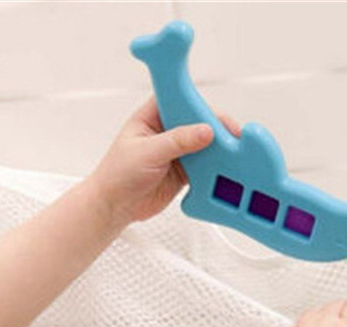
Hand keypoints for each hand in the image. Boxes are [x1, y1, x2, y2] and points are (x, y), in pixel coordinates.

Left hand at [88, 95, 241, 229]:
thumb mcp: (146, 153)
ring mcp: (176, 151)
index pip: (179, 99)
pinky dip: (213, 169)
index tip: (213, 112)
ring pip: (204, 144)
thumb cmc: (117, 175)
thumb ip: (177, 141)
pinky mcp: (183, 172)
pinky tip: (221, 170)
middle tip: (229, 137)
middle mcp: (166, 130)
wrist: (115, 207)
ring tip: (231, 154)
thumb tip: (204, 131)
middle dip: (214, 128)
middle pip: (197, 121)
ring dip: (217, 149)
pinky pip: (204, 166)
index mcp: (152, 115)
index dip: (197, 102)